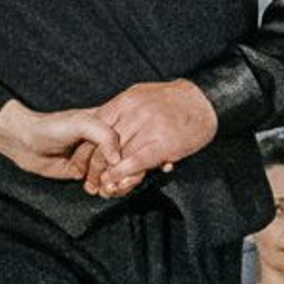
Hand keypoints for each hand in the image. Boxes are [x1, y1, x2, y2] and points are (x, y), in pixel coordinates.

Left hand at [0, 99, 123, 182]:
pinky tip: (95, 189)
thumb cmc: (49, 127)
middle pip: (123, 158)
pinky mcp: (83, 171)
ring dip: (111, 182)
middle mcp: (102, 140)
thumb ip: (103, 135)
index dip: (133, 153)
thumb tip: (119, 158)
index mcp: (107, 122)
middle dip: (123, 172)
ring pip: (112, 172)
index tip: (131, 166)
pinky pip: (98, 181)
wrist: (23, 142)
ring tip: (106, 187)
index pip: (130, 139)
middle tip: (116, 181)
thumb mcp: (80, 123)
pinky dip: (100, 188)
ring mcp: (93, 156)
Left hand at [82, 78, 217, 197]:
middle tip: (88, 181)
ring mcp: (148, 127)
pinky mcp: (163, 143)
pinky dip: (122, 174)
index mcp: (125, 101)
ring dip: (106, 175)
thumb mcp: (140, 96)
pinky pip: (136, 161)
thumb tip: (102, 126)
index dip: (85, 148)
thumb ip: (121, 112)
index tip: (79, 163)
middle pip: (103, 143)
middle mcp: (134, 112)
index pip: (94, 127)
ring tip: (100, 187)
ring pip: (118, 155)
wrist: (205, 101)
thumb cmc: (172, 101)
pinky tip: (115, 182)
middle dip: (92, 165)